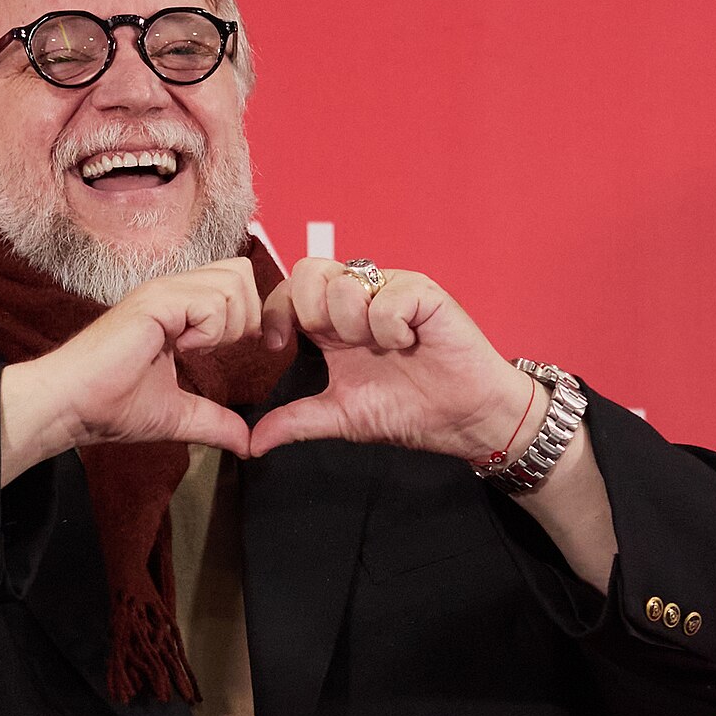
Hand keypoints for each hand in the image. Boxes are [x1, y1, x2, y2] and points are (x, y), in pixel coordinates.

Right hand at [0, 260, 258, 482]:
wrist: (71, 405)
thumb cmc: (110, 406)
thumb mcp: (177, 416)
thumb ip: (214, 422)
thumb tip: (247, 443)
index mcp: (178, 308)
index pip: (234, 283)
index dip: (248, 316)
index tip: (236, 352)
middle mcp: (172, 291)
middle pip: (240, 273)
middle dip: (247, 316)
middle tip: (218, 351)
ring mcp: (163, 291)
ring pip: (233, 283)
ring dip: (227, 324)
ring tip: (194, 351)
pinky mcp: (155, 301)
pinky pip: (211, 301)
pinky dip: (209, 330)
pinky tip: (180, 350)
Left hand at [249, 260, 539, 462]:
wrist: (464, 418)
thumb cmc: (409, 410)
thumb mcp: (342, 417)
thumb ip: (297, 422)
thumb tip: (252, 443)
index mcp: (333, 324)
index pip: (289, 290)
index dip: (275, 311)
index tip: (276, 345)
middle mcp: (359, 299)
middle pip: (311, 271)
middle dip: (313, 314)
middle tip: (337, 346)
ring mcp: (391, 291)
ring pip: (346, 282)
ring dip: (355, 325)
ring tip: (382, 349)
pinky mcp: (423, 293)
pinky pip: (388, 295)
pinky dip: (390, 327)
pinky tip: (407, 344)